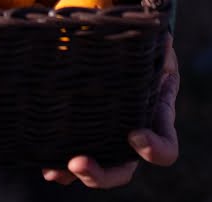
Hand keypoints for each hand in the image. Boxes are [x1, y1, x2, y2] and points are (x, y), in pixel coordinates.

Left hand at [41, 34, 178, 188]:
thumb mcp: (153, 45)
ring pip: (98, 167)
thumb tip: (163, 38)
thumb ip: (154, 45)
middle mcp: (132, 136)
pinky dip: (61, 163)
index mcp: (155, 118)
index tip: (134, 135)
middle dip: (102, 173)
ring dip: (76, 172)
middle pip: (123, 168)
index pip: (165, 147)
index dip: (154, 148)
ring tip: (53, 171)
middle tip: (78, 162)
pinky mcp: (87, 131)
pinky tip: (45, 165)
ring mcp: (109, 137)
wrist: (123, 49)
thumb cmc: (143, 47)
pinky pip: (76, 152)